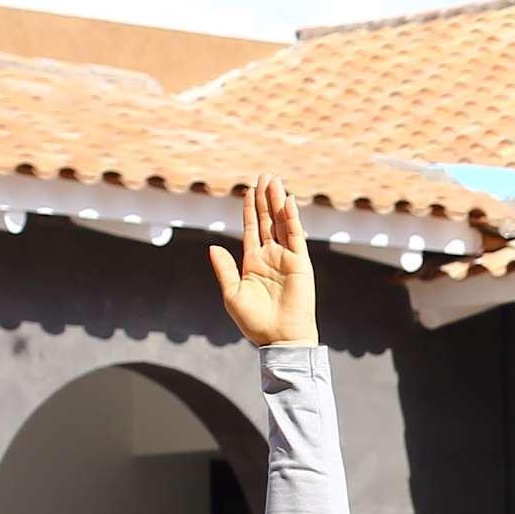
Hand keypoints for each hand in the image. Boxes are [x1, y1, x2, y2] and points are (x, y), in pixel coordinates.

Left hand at [207, 177, 318, 347]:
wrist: (279, 338)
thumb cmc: (255, 321)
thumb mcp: (232, 293)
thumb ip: (224, 268)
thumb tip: (214, 246)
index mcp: (253, 262)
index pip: (252, 229)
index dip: (250, 209)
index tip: (249, 190)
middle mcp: (271, 256)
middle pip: (268, 220)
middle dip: (265, 198)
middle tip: (264, 176)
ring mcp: (287, 258)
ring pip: (281, 223)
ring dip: (277, 202)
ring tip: (274, 180)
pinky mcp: (300, 263)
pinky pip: (295, 236)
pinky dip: (292, 218)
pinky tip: (287, 201)